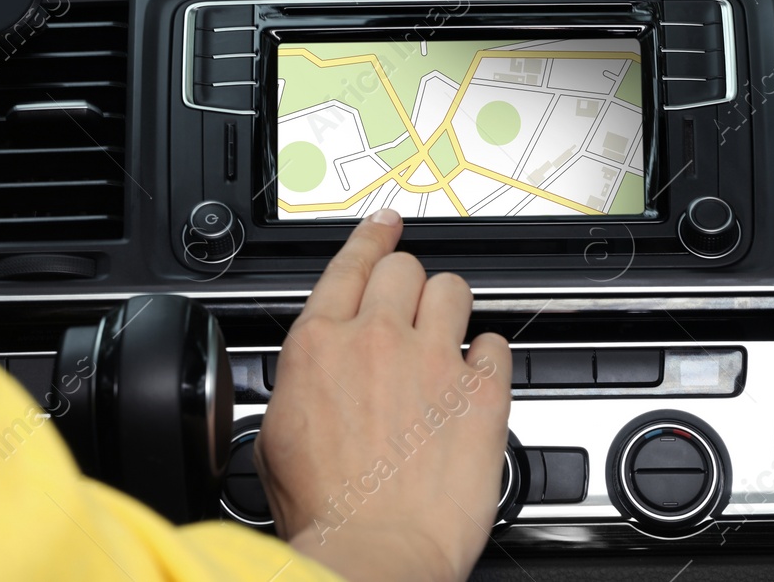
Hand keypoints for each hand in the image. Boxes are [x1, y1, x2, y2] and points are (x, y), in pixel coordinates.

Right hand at [255, 209, 511, 581]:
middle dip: (407, 282)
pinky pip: (496, 344)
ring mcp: (434, 361)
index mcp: (320, 346)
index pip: (350, 263)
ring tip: (447, 333)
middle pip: (404, 268)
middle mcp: (377, 340)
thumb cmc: (326, 514)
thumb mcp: (276, 439)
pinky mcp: (481, 393)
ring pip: (453, 289)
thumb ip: (301, 385)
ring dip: (449, 306)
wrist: (374, 555)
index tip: (385, 225)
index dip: (372, 237)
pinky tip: (478, 374)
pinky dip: (489, 355)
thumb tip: (313, 375)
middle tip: (409, 306)